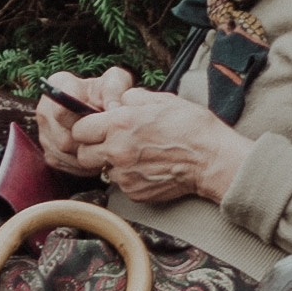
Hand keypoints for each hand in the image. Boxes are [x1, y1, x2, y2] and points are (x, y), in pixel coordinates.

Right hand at [33, 68, 135, 171]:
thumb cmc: (108, 94)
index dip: (86, 121)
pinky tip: (95, 156)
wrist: (102, 109)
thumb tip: (113, 109)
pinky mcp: (48, 152)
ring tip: (102, 148)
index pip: (62, 110)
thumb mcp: (116, 82)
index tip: (102, 121)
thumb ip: (115, 90)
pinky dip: (81, 164)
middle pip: (63, 136)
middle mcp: (45, 108)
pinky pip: (63, 163)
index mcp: (58, 85)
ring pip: (63, 152)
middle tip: (107, 141)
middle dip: (88, 141)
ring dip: (85, 154)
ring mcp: (44, 132)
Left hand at [70, 82, 246, 208]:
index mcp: (119, 124)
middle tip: (109, 144)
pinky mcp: (134, 192)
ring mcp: (124, 175)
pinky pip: (120, 184)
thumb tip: (121, 100)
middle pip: (82, 154)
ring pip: (101, 170)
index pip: (79, 129)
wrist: (212, 159)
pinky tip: (147, 168)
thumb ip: (133, 97)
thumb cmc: (191, 126)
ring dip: (111, 164)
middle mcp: (117, 150)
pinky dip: (129, 177)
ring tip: (134, 156)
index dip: (87, 127)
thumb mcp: (162, 100)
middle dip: (92, 148)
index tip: (96, 128)